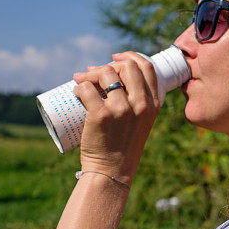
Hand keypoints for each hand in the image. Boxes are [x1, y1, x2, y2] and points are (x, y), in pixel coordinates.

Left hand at [73, 52, 159, 184]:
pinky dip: (79, 86)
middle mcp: (141, 105)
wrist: (111, 171)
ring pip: (105, 73)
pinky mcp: (101, 115)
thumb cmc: (122, 146)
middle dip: (107, 65)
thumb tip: (112, 78)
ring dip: (90, 74)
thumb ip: (137, 103)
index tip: (115, 58)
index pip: (147, 67)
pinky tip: (76, 91)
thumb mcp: (141, 122)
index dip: (130, 57)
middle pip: (126, 66)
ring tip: (81, 82)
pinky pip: (86, 88)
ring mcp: (122, 110)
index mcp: (153, 105)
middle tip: (93, 74)